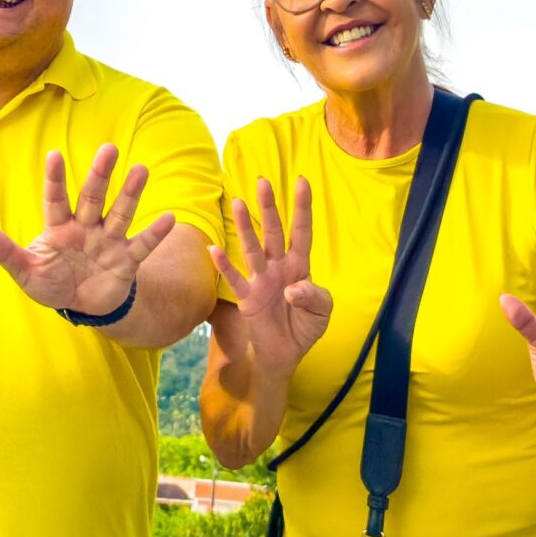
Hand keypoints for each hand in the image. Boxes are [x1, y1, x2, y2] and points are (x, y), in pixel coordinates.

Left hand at [0, 145, 173, 316]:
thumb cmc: (51, 282)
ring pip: (120, 213)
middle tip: (109, 148)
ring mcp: (108, 241)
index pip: (56, 199)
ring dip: (130, 193)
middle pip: (93, 197)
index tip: (53, 154)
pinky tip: (168, 218)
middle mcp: (86, 227)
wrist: (82, 306)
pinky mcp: (126, 260)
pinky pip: (141, 245)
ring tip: (141, 169)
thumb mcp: (26, 271)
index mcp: (59, 227)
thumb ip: (6, 252)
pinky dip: (154, 233)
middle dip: (100, 174)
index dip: (55, 178)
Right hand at [212, 176, 331, 377]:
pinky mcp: (247, 298)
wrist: (285, 355)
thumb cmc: (305, 327)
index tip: (302, 182)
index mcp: (299, 266)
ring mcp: (261, 280)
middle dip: (269, 208)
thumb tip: (293, 288)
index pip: (301, 232)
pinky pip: (234, 279)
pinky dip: (224, 266)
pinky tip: (214, 250)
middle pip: (274, 232)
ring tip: (240, 203)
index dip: (302, 208)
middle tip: (263, 181)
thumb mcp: (322, 312)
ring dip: (246, 227)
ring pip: (253, 249)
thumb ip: (314, 297)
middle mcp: (278, 267)